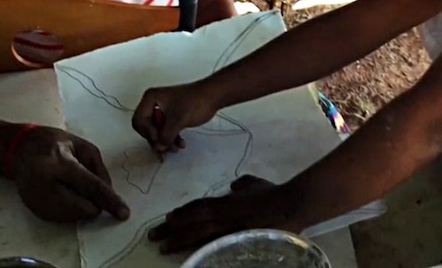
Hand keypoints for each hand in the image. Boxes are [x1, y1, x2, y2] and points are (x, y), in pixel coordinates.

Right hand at [10, 126, 129, 222]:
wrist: (19, 149)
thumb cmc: (53, 143)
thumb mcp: (82, 145)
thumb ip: (98, 169)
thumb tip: (109, 194)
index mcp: (59, 163)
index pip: (90, 186)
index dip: (109, 200)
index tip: (123, 213)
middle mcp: (45, 186)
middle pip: (82, 207)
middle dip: (93, 201)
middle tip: (85, 183)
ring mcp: (37, 201)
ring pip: (74, 217)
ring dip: (81, 205)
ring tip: (69, 184)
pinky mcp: (34, 211)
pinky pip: (63, 219)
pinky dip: (70, 209)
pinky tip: (61, 191)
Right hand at [132, 83, 217, 152]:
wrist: (214, 95)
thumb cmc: (195, 103)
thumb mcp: (177, 121)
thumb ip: (165, 136)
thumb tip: (159, 147)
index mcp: (150, 98)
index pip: (139, 121)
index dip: (148, 134)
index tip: (160, 141)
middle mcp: (153, 102)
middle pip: (147, 127)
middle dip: (157, 140)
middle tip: (165, 151)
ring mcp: (163, 108)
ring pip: (157, 130)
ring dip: (166, 140)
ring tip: (176, 148)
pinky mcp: (172, 113)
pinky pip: (166, 128)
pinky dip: (172, 137)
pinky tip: (181, 144)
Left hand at [149, 175, 303, 253]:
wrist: (289, 205)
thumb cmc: (272, 193)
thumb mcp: (254, 183)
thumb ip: (242, 184)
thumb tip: (234, 185)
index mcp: (225, 201)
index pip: (197, 207)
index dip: (181, 213)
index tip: (167, 218)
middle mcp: (222, 215)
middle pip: (191, 222)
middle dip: (170, 229)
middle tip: (152, 236)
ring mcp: (228, 230)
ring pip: (197, 236)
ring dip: (178, 241)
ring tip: (162, 248)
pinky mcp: (236, 242)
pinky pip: (213, 247)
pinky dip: (199, 251)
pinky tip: (190, 257)